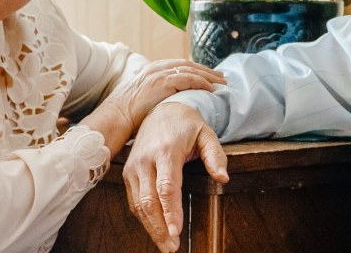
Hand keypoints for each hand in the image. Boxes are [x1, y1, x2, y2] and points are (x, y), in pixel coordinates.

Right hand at [103, 59, 225, 130]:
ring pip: (191, 70)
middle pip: (188, 64)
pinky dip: (201, 82)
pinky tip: (211, 89)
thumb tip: (169, 106)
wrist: (116, 117)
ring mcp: (159, 74)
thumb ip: (157, 98)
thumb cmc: (128, 116)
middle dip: (206, 70)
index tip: (209, 75)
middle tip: (221, 77)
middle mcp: (156, 68)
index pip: (179, 66)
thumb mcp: (144, 101)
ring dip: (208, 76)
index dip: (196, 70)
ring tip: (222, 83)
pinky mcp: (162, 82)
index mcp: (152, 70)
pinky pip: (188, 79)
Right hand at [123, 102, 227, 251]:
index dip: (170, 211)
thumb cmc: (187, 125)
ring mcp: (133, 167)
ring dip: (151, 227)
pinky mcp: (128, 172)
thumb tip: (223, 178)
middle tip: (172, 247)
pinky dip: (143, 218)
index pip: (166, 186)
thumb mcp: (206, 134)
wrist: (161, 110)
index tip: (176, 231)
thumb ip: (216, 156)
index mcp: (166, 150)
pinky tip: (155, 230)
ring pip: (138, 204)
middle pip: (149, 200)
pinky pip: (134, 200)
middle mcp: (145, 160)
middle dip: (160, 227)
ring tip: (165, 245)